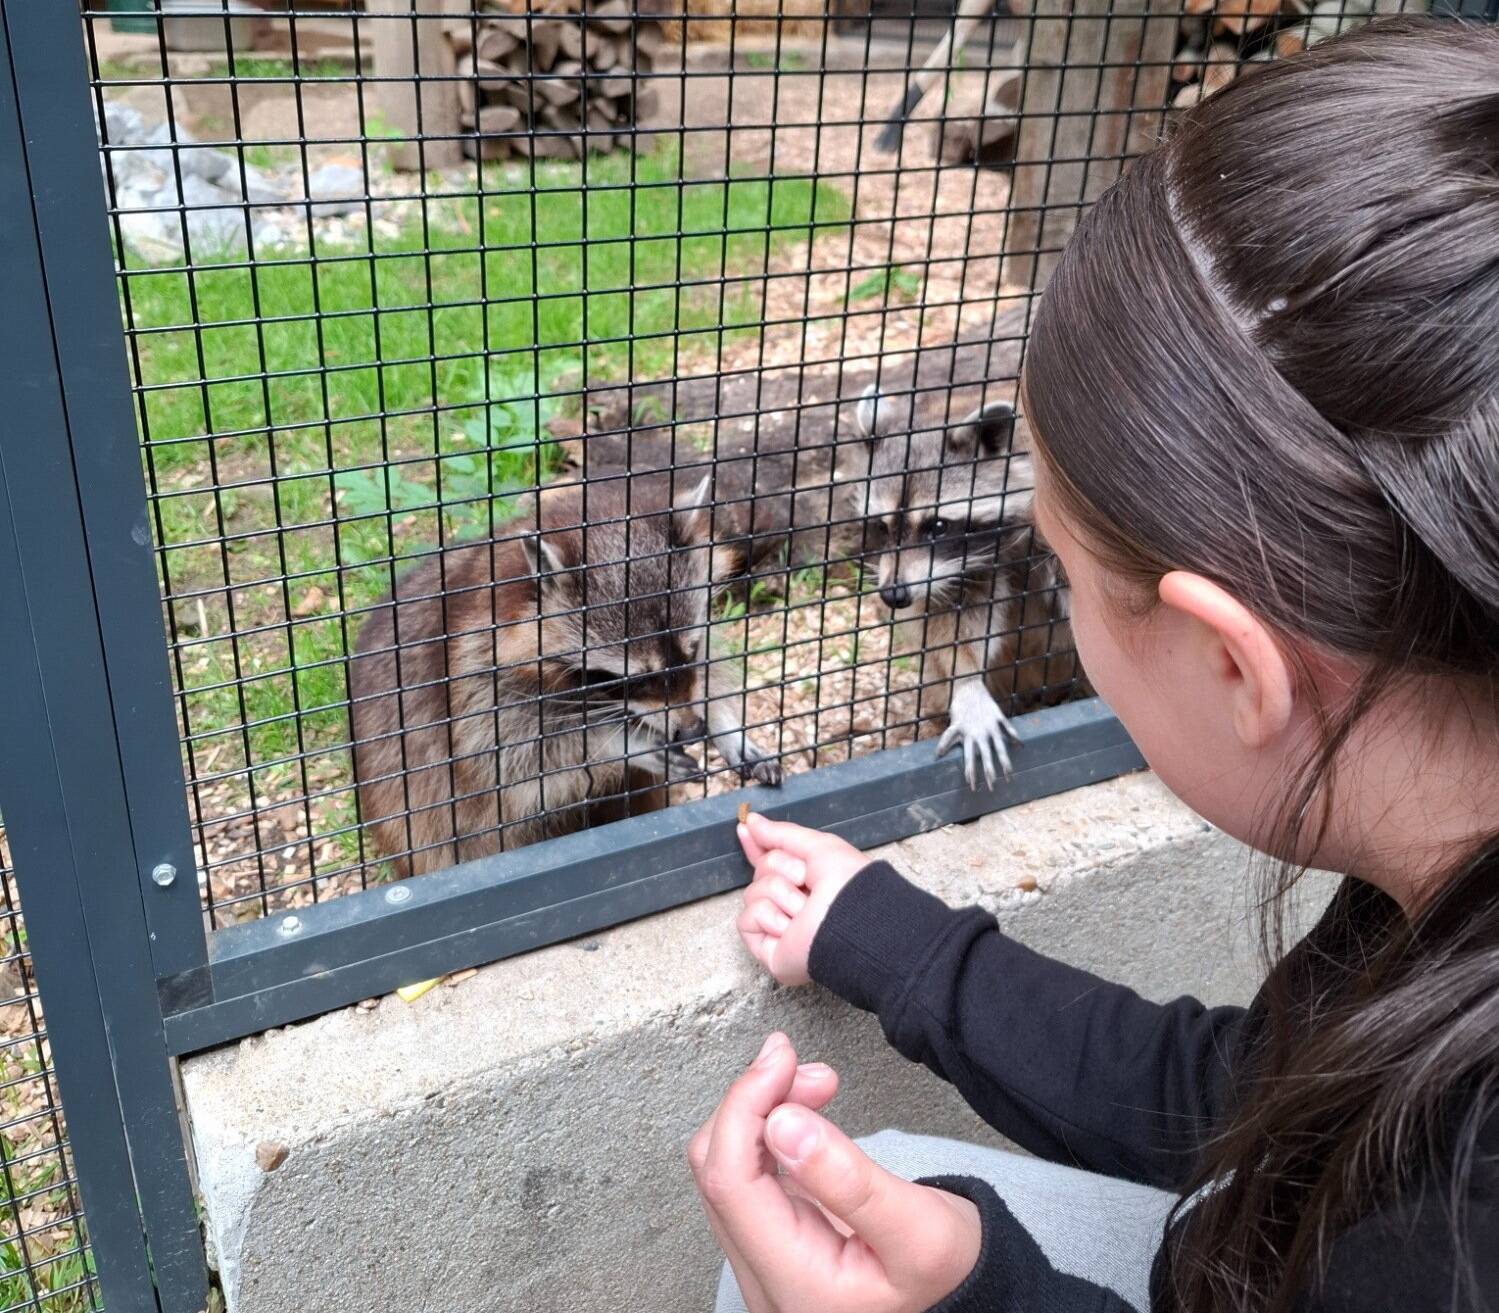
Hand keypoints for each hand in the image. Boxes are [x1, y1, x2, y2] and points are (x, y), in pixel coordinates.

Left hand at [688, 1033, 980, 1312]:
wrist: (965, 1290)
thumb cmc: (950, 1271)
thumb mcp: (920, 1228)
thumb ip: (848, 1179)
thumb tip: (781, 1122)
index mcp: (795, 1285)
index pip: (730, 1185)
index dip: (745, 1108)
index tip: (780, 1060)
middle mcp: (765, 1279)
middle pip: (718, 1172)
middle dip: (756, 1103)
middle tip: (810, 1072)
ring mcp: (764, 1259)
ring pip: (726, 1167)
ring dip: (762, 1110)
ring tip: (815, 1083)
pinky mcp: (773, 1236)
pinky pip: (746, 1171)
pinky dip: (768, 1127)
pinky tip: (802, 1107)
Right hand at [736, 814, 867, 985]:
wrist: (852, 919)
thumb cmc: (847, 885)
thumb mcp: (818, 847)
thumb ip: (782, 834)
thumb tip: (751, 823)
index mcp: (807, 884)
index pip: (771, 863)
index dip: (757, 847)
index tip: (743, 828)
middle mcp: (792, 906)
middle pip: (761, 873)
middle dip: (780, 868)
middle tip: (806, 880)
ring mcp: (779, 928)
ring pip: (752, 894)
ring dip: (779, 893)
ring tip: (804, 909)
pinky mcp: (768, 949)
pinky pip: (746, 920)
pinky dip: (768, 917)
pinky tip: (789, 928)